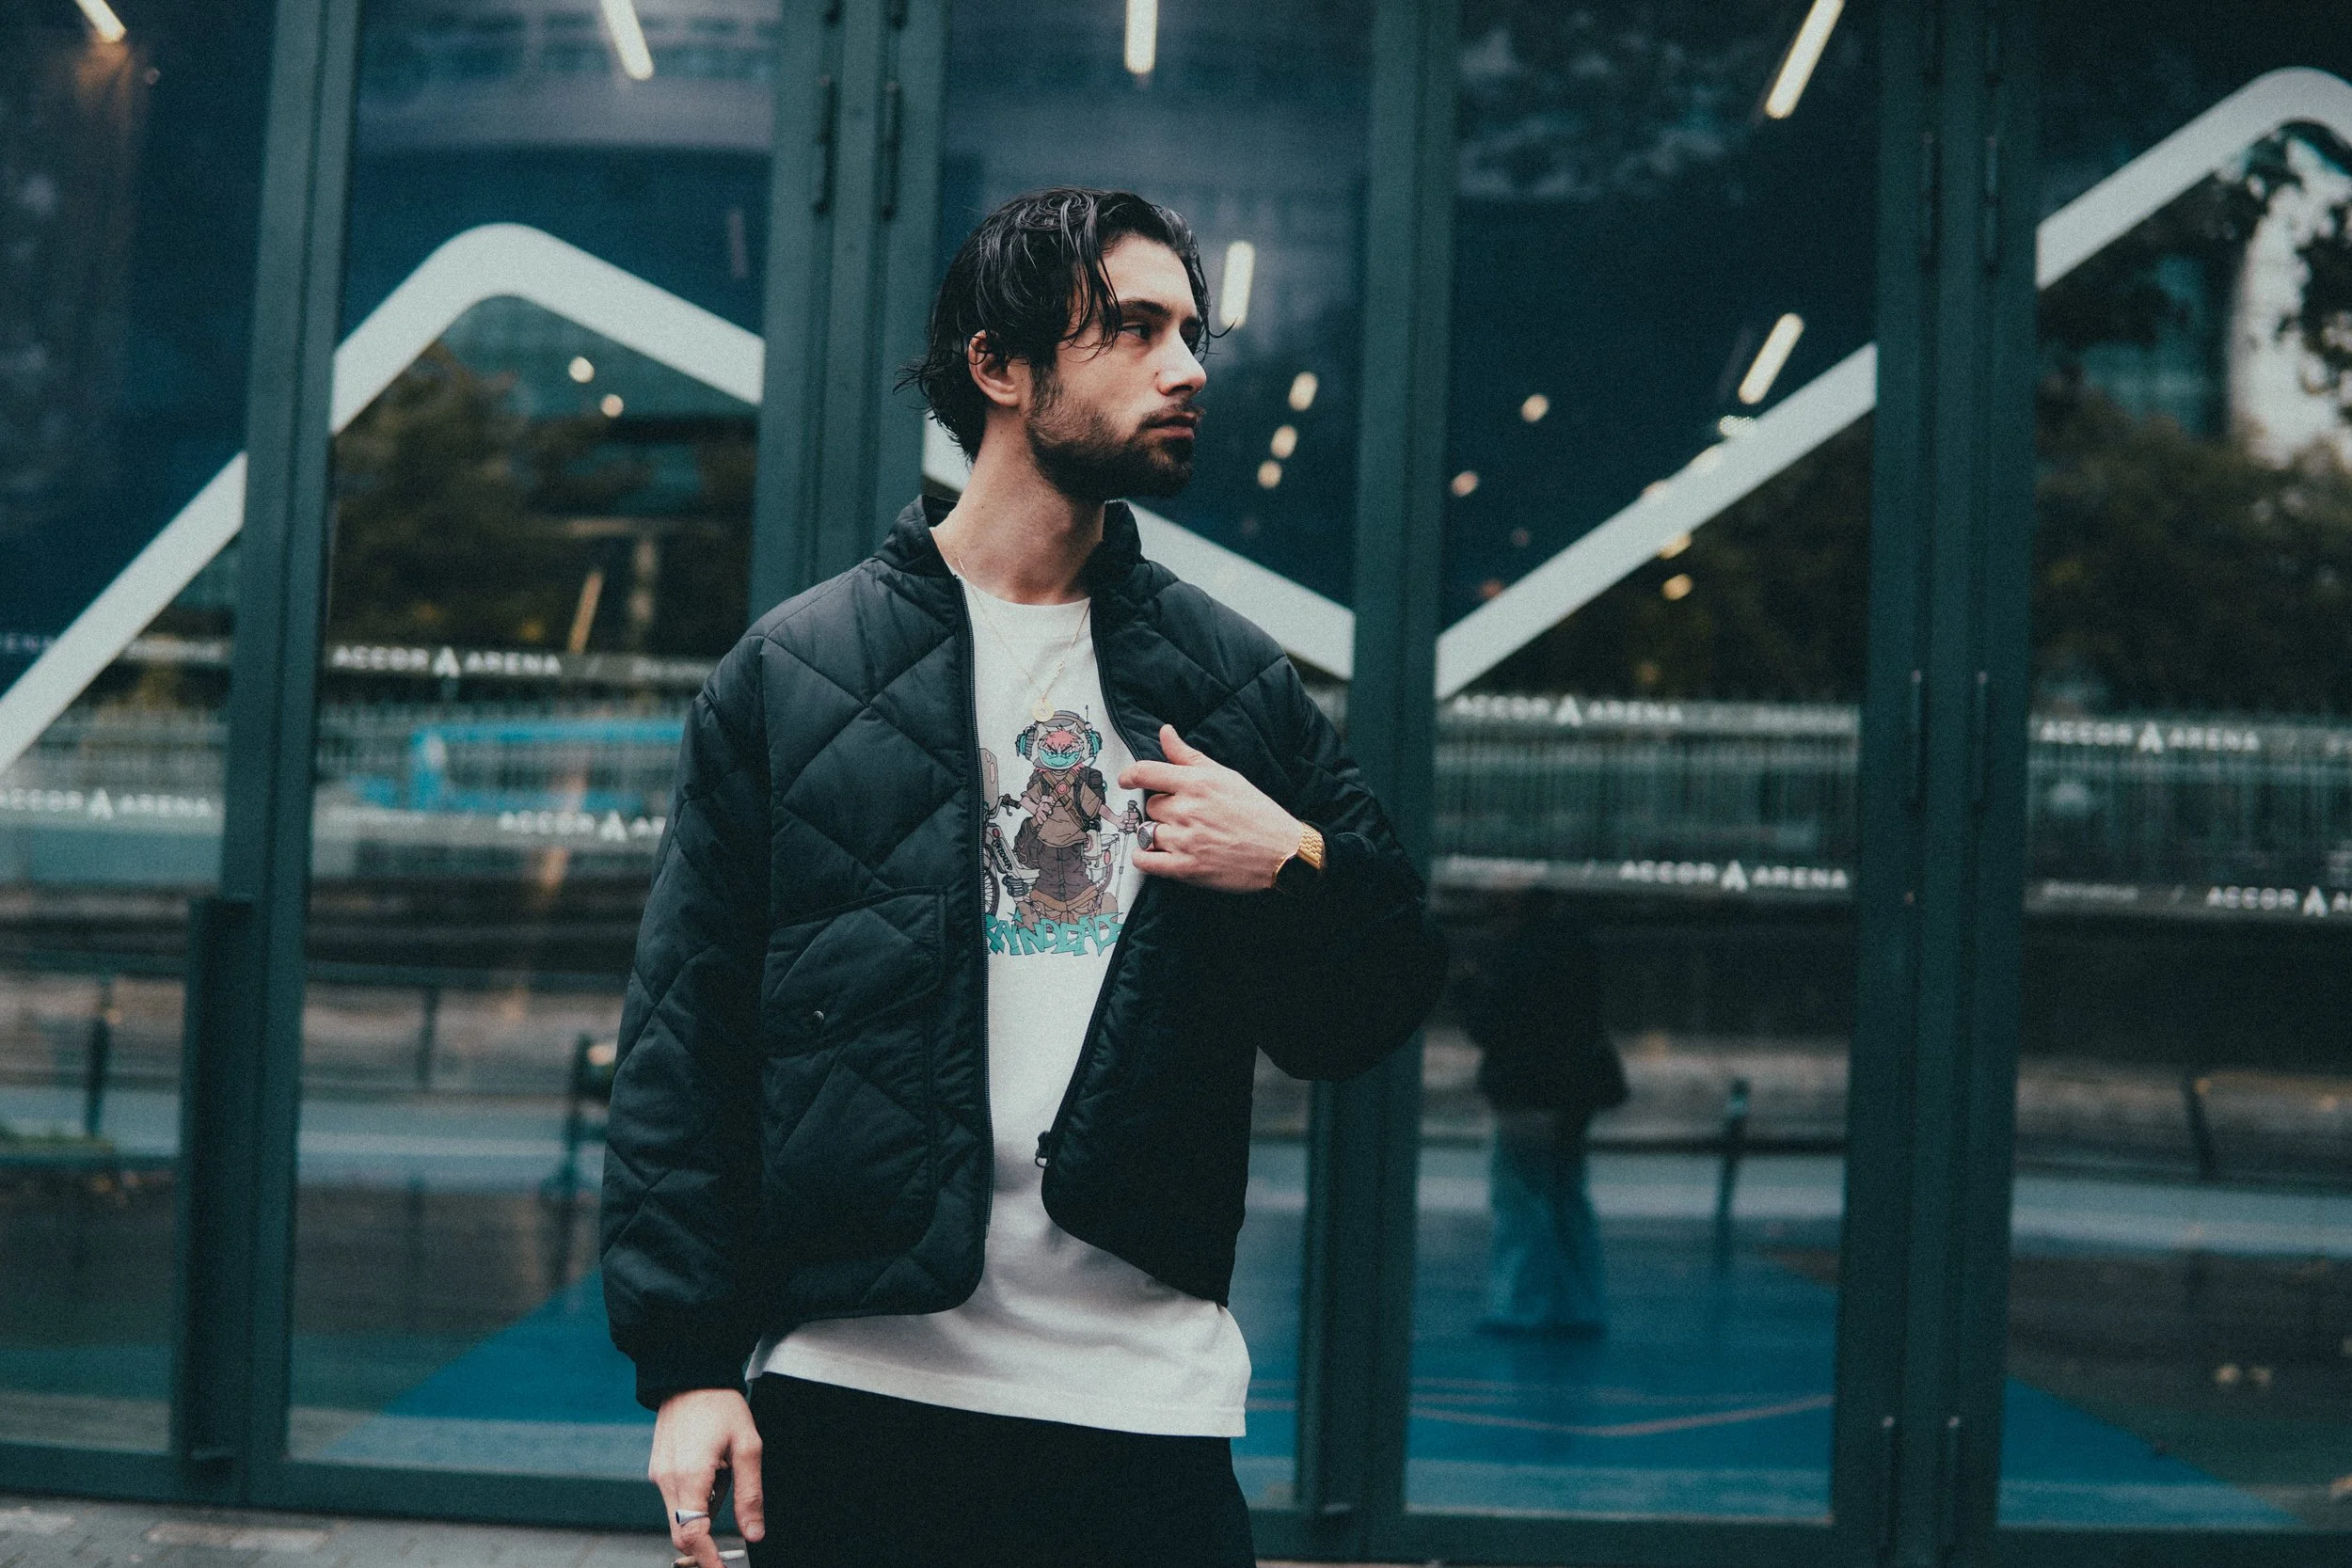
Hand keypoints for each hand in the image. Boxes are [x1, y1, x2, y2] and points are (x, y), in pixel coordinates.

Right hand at [651, 1388, 763, 1566]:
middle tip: (732, 1537)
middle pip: (683, 1531)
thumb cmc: (720, 1404)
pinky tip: (713, 1468)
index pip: (693, 1534)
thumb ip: (750, 1494)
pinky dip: (696, 1496)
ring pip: (681, 1515)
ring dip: (706, 1510)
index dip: (708, 1559)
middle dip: (707, 1540)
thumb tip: (754, 1532)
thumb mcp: (748, 1447)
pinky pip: (676, 1497)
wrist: (690, 1373)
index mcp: (690, 1476)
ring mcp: (659, 1474)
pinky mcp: (658, 1468)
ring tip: (726, 1472)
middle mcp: (667, 1479)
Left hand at [1119, 724, 1301, 892]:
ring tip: (1178, 836)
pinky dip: (1145, 858)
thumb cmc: (1257, 812)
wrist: (1281, 852)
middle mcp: (1188, 810)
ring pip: (1147, 832)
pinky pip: (1147, 861)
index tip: (1126, 780)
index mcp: (1197, 783)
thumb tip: (1165, 732)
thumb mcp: (1225, 776)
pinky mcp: (1187, 868)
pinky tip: (1154, 855)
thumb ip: (1189, 756)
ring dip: (1157, 834)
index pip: (1146, 772)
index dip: (1130, 775)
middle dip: (1162, 810)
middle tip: (1183, 816)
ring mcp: (1186, 840)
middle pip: (1149, 806)